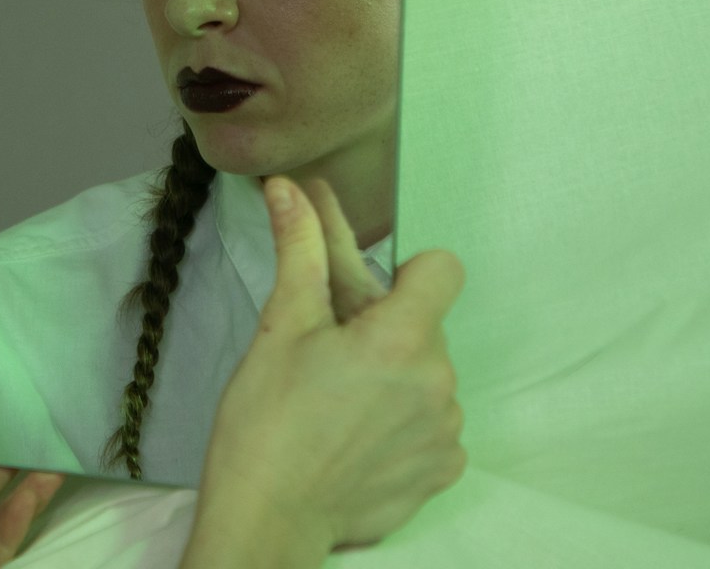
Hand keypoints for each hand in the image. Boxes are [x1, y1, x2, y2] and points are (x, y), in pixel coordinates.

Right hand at [195, 178, 465, 556]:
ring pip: (430, 374)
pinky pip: (434, 424)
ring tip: (339, 402)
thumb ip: (301, 250)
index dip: (406, 272)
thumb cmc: (264, 424)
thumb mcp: (280, 327)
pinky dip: (404, 423)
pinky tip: (358, 436)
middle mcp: (438, 383)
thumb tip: (292, 190)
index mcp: (400, 338)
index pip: (443, 268)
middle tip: (330, 354)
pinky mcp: (441, 471)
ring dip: (396, 376)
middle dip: (386, 328)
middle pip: (427, 325)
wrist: (267, 519)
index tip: (366, 297)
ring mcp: (445, 431)